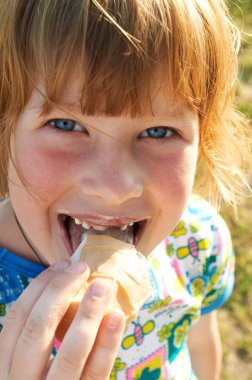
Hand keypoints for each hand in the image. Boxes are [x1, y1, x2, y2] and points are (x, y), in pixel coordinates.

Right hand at [0, 260, 124, 379]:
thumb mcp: (24, 368)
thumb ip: (34, 340)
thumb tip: (58, 290)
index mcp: (4, 367)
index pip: (16, 319)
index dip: (39, 288)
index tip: (61, 265)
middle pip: (37, 330)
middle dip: (60, 292)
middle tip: (82, 267)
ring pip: (68, 352)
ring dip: (87, 313)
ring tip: (102, 286)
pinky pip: (95, 372)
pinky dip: (107, 343)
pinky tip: (116, 316)